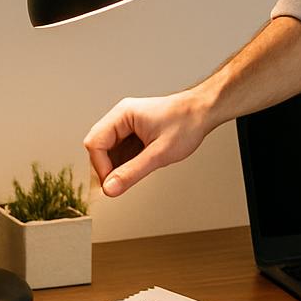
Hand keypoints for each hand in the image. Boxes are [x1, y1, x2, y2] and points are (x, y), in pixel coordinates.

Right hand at [83, 90, 213, 197]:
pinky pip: (122, 151)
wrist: (205, 111)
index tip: (111, 183)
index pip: (95, 143)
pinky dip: (126, 164)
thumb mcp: (159, 154)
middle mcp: (122, 117)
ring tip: (137, 173)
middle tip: (120, 184)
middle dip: (107, 168)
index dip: (100, 166)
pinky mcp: (135, 133)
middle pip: (99, 147)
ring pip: (109, 152)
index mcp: (123, 115)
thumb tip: (109, 188)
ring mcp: (128, 125)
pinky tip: (140, 168)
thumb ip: (132, 172)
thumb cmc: (187, 123)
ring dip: (118, 167)